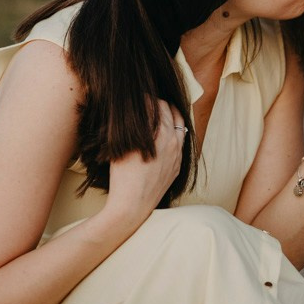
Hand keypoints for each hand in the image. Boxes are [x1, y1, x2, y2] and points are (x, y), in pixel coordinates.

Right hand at [105, 100, 185, 228]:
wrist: (131, 207)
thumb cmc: (124, 175)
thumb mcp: (125, 144)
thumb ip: (136, 122)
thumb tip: (140, 105)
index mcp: (164, 135)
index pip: (161, 106)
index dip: (150, 98)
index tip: (142, 96)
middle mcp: (175, 144)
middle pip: (174, 114)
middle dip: (162, 105)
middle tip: (151, 101)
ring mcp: (177, 158)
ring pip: (180, 129)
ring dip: (171, 119)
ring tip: (160, 114)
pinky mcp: (175, 169)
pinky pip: (179, 146)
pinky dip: (173, 135)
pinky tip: (163, 135)